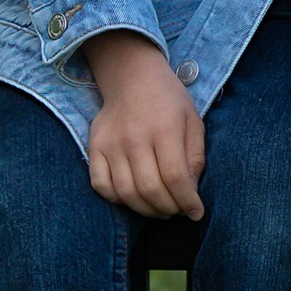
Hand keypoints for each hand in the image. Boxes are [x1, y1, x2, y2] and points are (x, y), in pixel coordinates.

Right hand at [81, 31, 206, 217]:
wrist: (132, 77)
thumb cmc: (169, 101)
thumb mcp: (193, 121)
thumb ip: (195, 157)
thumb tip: (190, 192)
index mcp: (164, 128)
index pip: (175, 177)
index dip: (187, 201)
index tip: (196, 213)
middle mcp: (135, 137)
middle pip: (150, 189)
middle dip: (168, 209)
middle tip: (177, 211)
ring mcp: (111, 144)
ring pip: (126, 193)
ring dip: (146, 209)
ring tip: (159, 208)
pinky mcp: (94, 147)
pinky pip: (101, 186)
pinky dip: (118, 200)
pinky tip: (133, 197)